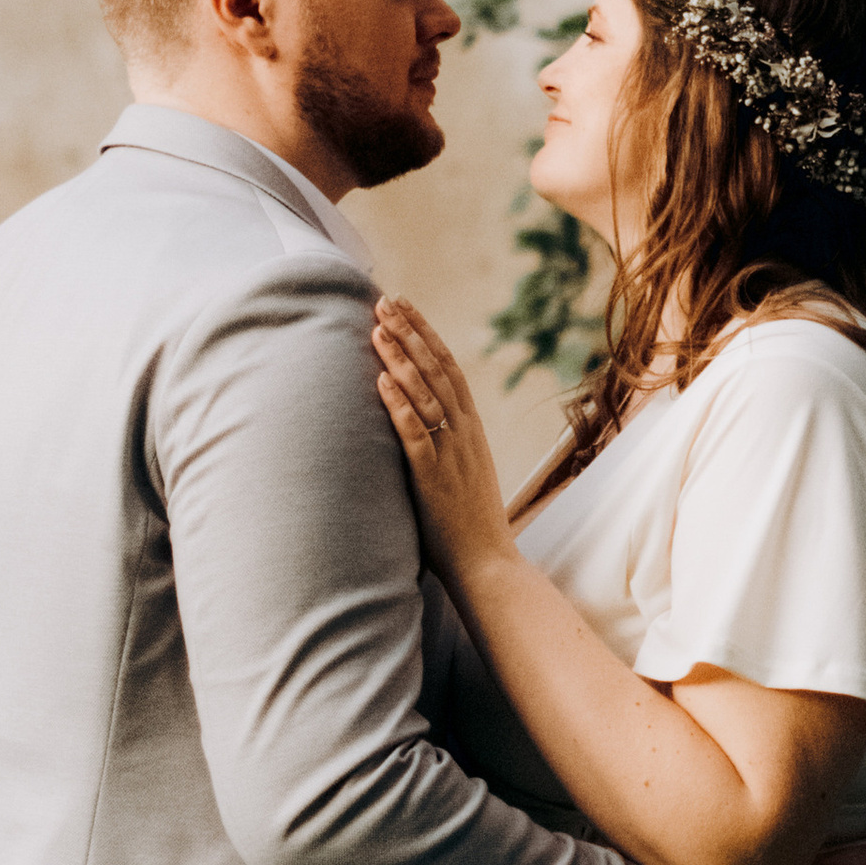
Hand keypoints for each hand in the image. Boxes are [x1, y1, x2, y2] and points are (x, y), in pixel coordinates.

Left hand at [373, 297, 512, 587]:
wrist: (488, 563)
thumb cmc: (469, 523)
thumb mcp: (462, 471)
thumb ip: (445, 443)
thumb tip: (420, 420)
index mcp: (472, 429)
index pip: (449, 368)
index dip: (426, 334)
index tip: (405, 306)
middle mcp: (464, 433)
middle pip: (436, 370)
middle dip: (409, 333)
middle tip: (385, 301)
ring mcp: (450, 453)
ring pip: (425, 394)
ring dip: (400, 359)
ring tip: (377, 329)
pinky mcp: (433, 477)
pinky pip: (415, 434)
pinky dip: (398, 405)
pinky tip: (380, 381)